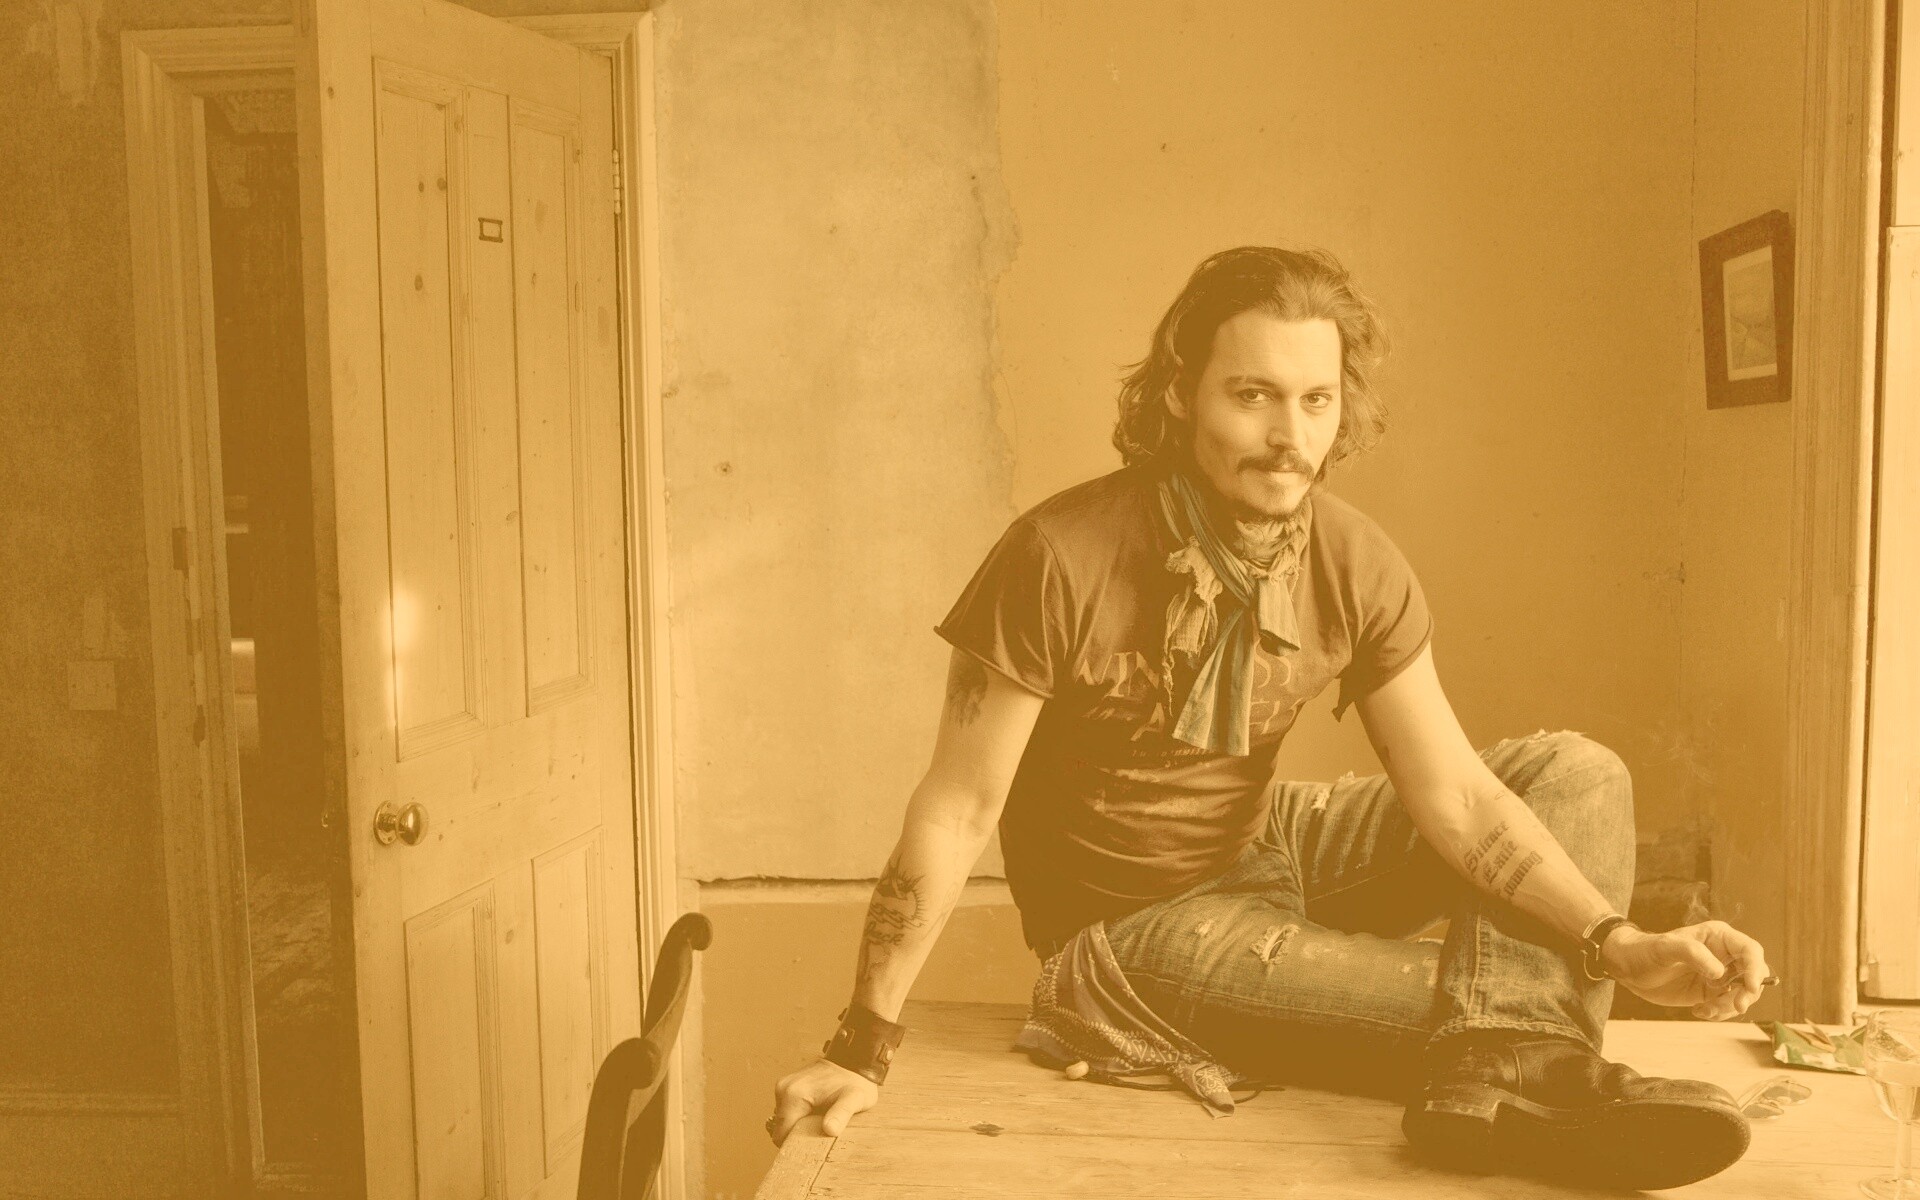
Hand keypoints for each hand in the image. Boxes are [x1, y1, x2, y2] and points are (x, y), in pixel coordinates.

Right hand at [768, 1059, 879, 1145]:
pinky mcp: (788, 1087)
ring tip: (820, 1123)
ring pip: (784, 1121)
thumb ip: (841, 1114)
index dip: (796, 1145)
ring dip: (798, 1127)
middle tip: (820, 1135)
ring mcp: (784, 1086)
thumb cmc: (855, 1081)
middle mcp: (784, 1089)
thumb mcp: (854, 1099)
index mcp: (794, 1094)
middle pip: (781, 1128)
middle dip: (798, 1136)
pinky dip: (799, 1118)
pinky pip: (788, 1111)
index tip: (814, 1147)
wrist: (853, 1060)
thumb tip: (830, 1129)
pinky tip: (815, 1115)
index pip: (782, 1135)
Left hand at [1601, 920, 1771, 1018]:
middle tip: (1735, 1006)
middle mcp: (1724, 955)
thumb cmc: (1646, 951)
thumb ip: (1692, 952)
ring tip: (1704, 1009)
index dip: (1756, 968)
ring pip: (1744, 994)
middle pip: (1754, 974)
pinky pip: (1728, 1006)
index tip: (1749, 988)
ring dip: (1730, 1007)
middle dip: (1748, 993)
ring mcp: (1720, 975)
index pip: (1750, 950)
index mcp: (1718, 937)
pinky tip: (1698, 1011)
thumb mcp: (1665, 948)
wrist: (1630, 969)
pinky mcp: (1712, 992)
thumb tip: (1719, 971)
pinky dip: (1720, 1013)